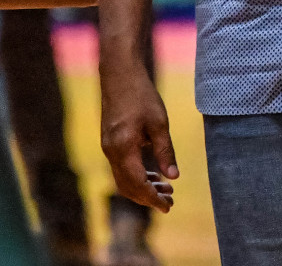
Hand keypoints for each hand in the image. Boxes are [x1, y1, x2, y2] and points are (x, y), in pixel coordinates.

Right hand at [100, 66, 177, 211]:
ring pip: (123, 178)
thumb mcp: (159, 123)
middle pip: (127, 187)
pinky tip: (152, 173)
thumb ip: (165, 151)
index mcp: (123, 148)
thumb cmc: (141, 95)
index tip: (168, 207)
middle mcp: (111, 151)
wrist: (119, 73)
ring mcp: (107, 146)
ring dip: (142, 187)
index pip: (138, 184)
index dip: (153, 199)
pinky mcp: (109, 140)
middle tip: (170, 201)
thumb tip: (173, 177)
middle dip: (148, 197)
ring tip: (165, 188)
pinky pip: (121, 167)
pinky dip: (136, 175)